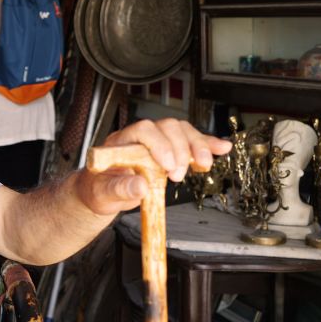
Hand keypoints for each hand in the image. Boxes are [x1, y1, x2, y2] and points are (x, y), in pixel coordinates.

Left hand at [77, 119, 231, 215]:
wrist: (101, 192)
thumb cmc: (98, 190)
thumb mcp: (102, 194)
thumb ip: (118, 189)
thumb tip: (140, 186)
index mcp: (121, 142)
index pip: (143, 129)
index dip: (159, 143)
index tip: (168, 165)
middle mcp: (140, 138)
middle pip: (167, 127)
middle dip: (180, 148)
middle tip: (179, 174)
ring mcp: (157, 143)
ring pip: (182, 131)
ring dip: (197, 145)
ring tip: (204, 165)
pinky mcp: (169, 153)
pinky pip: (190, 143)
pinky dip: (207, 145)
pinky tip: (222, 148)